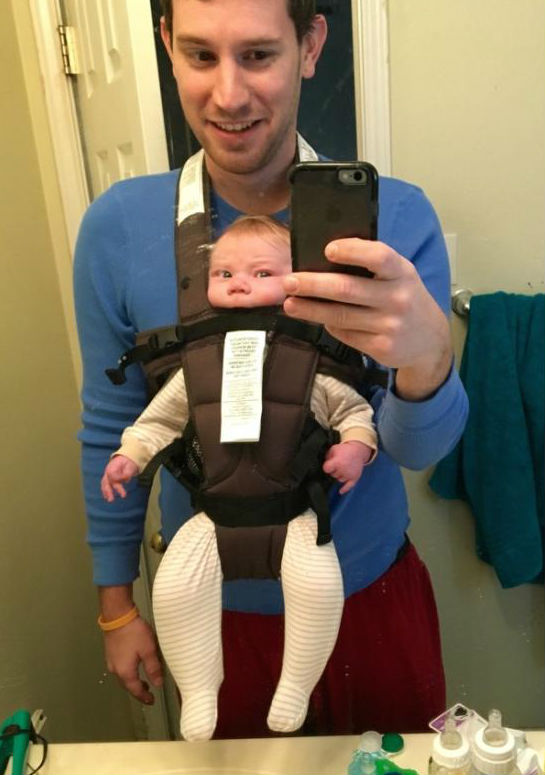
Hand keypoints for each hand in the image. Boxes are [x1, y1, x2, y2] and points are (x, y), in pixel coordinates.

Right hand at [101, 455, 138, 501]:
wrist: (125, 459)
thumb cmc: (128, 463)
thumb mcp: (130, 466)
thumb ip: (127, 473)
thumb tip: (125, 480)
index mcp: (113, 466)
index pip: (112, 474)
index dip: (119, 478)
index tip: (127, 479)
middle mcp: (108, 471)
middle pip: (107, 481)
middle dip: (109, 491)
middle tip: (112, 499)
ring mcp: (107, 475)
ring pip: (104, 484)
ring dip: (106, 492)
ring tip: (109, 500)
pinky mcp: (108, 479)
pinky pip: (105, 485)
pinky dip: (105, 491)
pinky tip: (106, 497)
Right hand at [103, 615, 163, 704]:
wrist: (117, 616)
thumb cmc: (134, 633)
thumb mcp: (148, 650)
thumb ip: (153, 668)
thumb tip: (158, 684)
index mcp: (125, 672)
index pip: (135, 690)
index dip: (144, 697)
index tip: (151, 701)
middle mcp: (115, 669)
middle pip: (127, 685)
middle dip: (138, 690)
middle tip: (148, 693)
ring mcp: (111, 661)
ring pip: (123, 677)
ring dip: (133, 681)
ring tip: (143, 681)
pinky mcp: (110, 652)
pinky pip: (120, 668)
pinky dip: (128, 672)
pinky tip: (134, 666)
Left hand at [283, 238, 452, 399]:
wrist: (430, 341)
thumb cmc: (405, 299)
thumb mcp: (399, 276)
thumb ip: (372, 267)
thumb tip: (323, 260)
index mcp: (402, 272)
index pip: (379, 256)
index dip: (353, 251)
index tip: (328, 249)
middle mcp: (397, 298)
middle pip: (347, 289)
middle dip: (313, 284)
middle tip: (289, 281)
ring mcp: (390, 325)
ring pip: (339, 316)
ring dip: (310, 309)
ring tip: (289, 303)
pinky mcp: (381, 347)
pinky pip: (345, 334)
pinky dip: (328, 325)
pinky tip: (316, 318)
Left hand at [323, 441, 372, 493]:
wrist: (358, 450)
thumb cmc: (344, 450)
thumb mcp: (333, 449)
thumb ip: (327, 457)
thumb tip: (323, 464)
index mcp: (337, 462)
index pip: (326, 469)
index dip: (327, 467)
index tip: (329, 465)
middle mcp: (343, 470)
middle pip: (333, 475)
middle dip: (334, 470)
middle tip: (339, 464)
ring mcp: (349, 475)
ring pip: (339, 480)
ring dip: (340, 476)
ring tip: (343, 468)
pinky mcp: (355, 478)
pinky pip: (349, 486)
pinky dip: (345, 489)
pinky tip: (340, 491)